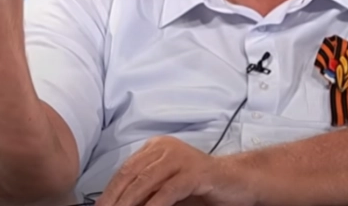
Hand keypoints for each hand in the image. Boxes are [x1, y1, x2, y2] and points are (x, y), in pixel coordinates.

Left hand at [97, 137, 257, 205]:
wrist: (238, 181)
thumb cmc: (200, 188)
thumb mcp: (166, 189)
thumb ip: (145, 193)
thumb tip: (116, 204)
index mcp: (155, 148)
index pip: (124, 171)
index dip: (109, 193)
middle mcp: (165, 147)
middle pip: (131, 175)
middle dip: (115, 200)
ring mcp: (181, 157)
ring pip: (146, 181)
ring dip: (129, 204)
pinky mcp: (196, 172)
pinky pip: (168, 190)